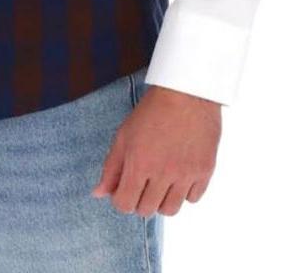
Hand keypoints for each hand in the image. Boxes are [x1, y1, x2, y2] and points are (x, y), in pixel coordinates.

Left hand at [91, 84, 220, 216]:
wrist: (186, 93)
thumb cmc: (152, 111)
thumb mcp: (124, 135)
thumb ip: (111, 167)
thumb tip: (99, 193)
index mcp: (139, 163)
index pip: (125, 204)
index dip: (121, 199)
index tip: (125, 188)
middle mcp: (163, 173)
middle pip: (147, 210)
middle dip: (140, 200)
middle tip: (143, 182)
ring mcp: (186, 174)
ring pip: (171, 210)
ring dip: (162, 200)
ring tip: (161, 182)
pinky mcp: (205, 171)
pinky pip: (193, 199)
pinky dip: (185, 192)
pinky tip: (180, 175)